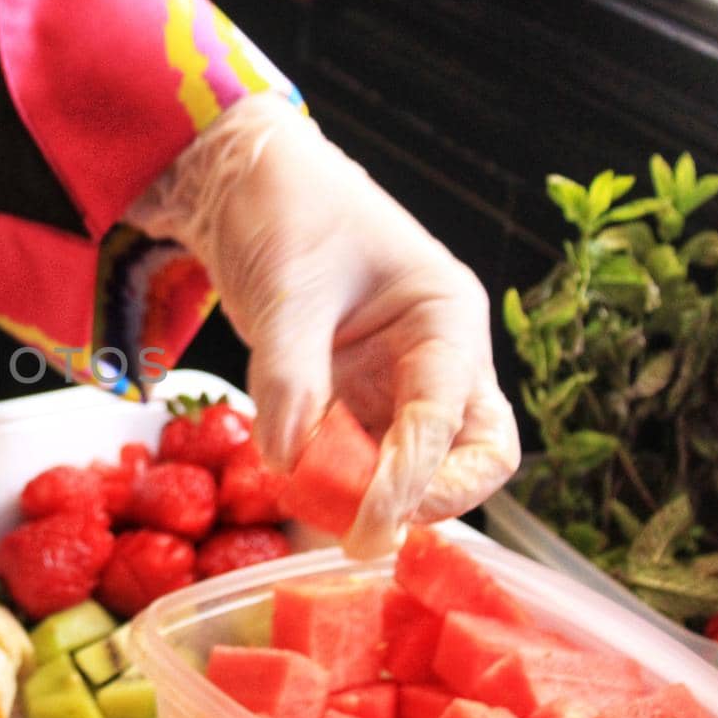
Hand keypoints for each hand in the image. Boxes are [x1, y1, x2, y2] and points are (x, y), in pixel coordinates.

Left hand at [130, 93, 518, 557]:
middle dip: (429, 502)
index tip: (369, 527)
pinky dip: (334, 479)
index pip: (449, 420)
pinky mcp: (354, 393)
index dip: (413, 481)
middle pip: (473, 454)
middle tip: (364, 537)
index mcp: (445, 317)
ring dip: (374, 498)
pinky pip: (360, 453)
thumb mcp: (288, 291)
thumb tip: (287, 462)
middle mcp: (436, 355)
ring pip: (417, 463)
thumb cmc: (285, 210)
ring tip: (316, 517)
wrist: (244, 180)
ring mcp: (396, 378)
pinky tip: (295, 489)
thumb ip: (290, 377)